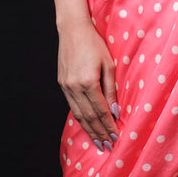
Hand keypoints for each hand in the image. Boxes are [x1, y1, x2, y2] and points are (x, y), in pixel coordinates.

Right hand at [57, 17, 118, 151]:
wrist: (72, 29)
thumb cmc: (94, 43)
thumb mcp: (109, 64)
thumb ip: (111, 89)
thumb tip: (115, 111)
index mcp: (88, 81)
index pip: (100, 110)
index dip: (108, 125)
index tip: (116, 137)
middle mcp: (74, 86)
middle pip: (88, 117)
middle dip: (99, 133)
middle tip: (108, 146)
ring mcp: (66, 86)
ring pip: (78, 114)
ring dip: (88, 130)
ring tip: (97, 142)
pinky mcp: (62, 84)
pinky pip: (72, 106)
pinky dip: (80, 119)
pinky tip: (87, 126)